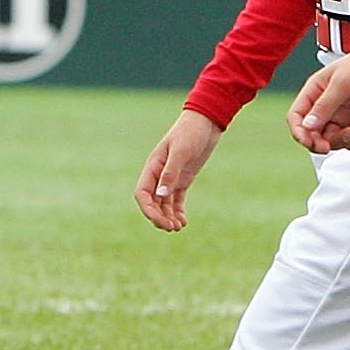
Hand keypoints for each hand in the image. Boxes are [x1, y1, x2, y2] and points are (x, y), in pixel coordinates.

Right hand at [135, 109, 226, 231]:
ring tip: (178, 227)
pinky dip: (178, 211)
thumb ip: (170, 173)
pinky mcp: (183, 179)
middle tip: (172, 228)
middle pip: (152, 202)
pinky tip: (184, 221)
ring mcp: (171, 177)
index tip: (160, 221)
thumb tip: (161, 195)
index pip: (143, 194)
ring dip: (168, 217)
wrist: (206, 122)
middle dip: (159, 217)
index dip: (148, 210)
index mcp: (153, 166)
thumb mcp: (181, 152)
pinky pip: (176, 200)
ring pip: (164, 203)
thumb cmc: (190, 132)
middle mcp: (159, 174)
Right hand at [287, 47, 349, 154]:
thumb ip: (324, 106)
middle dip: (319, 142)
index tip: (308, 141)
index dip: (299, 131)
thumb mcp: (341, 84)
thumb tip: (307, 126)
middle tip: (326, 146)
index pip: (297, 116)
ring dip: (341, 140)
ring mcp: (341, 115)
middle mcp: (325, 106)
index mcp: (315, 92)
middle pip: (312, 133)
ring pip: (331, 139)